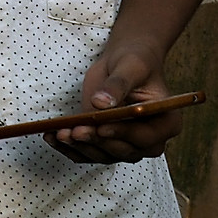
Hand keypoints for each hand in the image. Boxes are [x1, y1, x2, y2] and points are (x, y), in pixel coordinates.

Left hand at [49, 40, 185, 163]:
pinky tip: (51, 137)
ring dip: (80, 147)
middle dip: (97, 141)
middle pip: (124, 151)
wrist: (122, 65)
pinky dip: (69, 148)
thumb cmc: (134, 62)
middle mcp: (149, 139)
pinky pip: (88, 153)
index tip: (101, 127)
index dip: (123, 134)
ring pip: (104, 155)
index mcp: (166, 122)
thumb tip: (101, 104)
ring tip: (59, 133)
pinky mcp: (105, 143)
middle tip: (74, 131)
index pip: (146, 137)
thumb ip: (118, 84)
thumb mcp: (130, 67)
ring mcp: (126, 144)